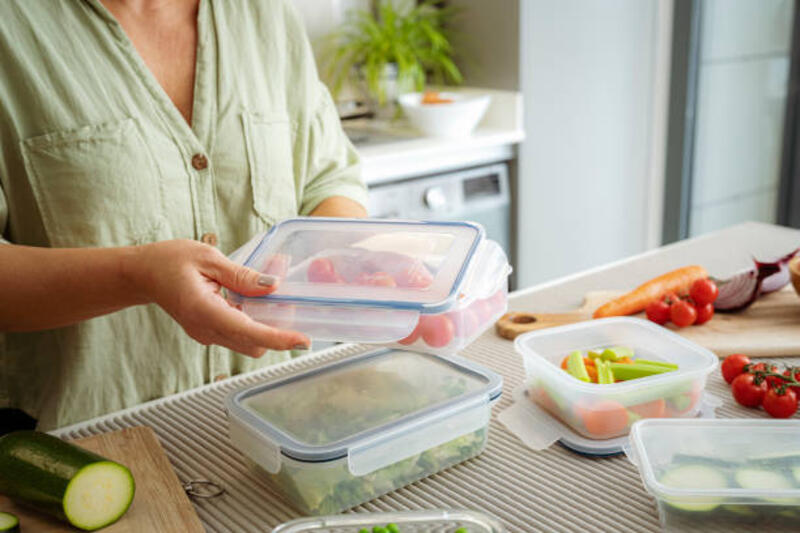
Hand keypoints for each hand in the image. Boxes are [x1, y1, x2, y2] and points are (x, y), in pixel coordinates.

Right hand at [130, 239, 309, 356]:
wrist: (142, 274)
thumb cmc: (168, 261)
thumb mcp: (208, 258)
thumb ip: (242, 275)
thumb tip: (273, 287)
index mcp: (204, 311)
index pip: (248, 332)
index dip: (278, 338)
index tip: (302, 340)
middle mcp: (206, 330)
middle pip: (254, 344)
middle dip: (277, 328)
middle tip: (289, 300)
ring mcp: (207, 335)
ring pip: (249, 342)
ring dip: (267, 324)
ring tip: (273, 294)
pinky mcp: (210, 332)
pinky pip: (239, 334)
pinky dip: (254, 321)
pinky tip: (256, 298)